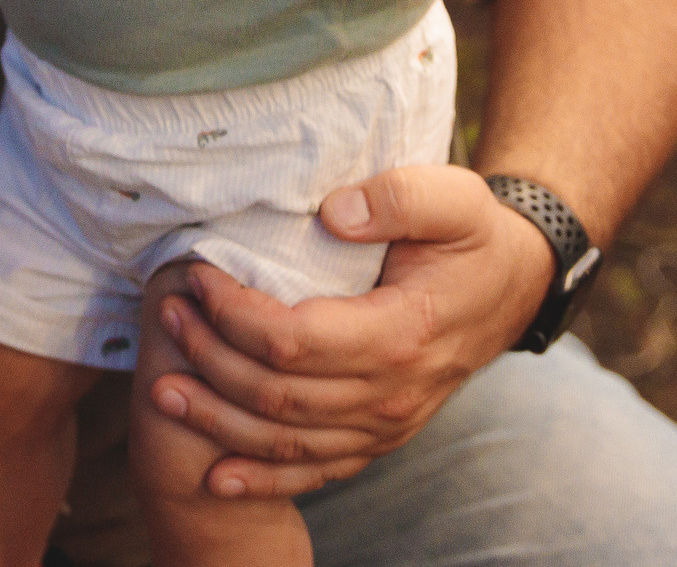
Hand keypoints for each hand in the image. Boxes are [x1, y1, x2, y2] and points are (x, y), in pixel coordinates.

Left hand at [145, 165, 552, 496]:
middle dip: (210, 358)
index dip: (235, 313)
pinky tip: (216, 475)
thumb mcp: (455, 198)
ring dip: (218, 420)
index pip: (295, 339)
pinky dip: (262, 478)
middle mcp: (392, 394)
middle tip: (165, 315)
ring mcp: (386, 424)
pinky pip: (314, 471)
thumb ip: (399, 198)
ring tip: (163, 390)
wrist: (514, 286)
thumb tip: (334, 212)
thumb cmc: (474, 237)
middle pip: (278, 395)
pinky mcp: (379, 437)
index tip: (198, 276)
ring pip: (286, 441)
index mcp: (402, 334)